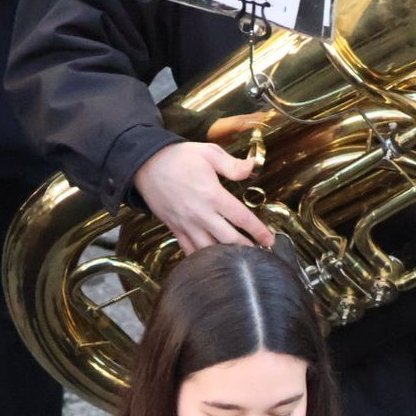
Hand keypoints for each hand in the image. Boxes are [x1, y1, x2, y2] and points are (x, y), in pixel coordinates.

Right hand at [132, 142, 273, 253]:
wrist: (145, 165)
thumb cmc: (178, 157)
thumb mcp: (209, 152)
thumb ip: (232, 165)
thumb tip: (252, 168)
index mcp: (212, 195)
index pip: (241, 218)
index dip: (258, 231)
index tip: (270, 239)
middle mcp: (200, 214)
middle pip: (229, 240)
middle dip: (247, 250)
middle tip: (261, 256)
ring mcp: (186, 224)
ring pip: (209, 250)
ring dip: (226, 258)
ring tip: (240, 263)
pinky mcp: (175, 229)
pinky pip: (190, 250)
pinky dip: (201, 259)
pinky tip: (212, 263)